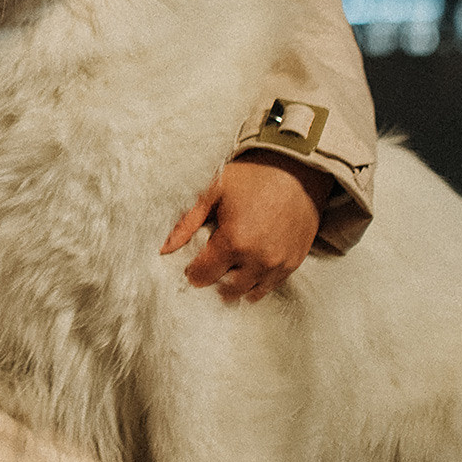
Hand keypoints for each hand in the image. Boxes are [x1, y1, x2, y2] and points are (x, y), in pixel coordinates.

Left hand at [159, 150, 332, 301]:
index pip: (202, 276)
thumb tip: (165, 249)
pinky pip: (271, 285)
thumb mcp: (213, 192)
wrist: (297, 168)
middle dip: (214, 278)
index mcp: (234, 241)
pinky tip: (251, 264)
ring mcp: (279, 264)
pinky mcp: (294, 262)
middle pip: (225, 290)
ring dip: (236, 284)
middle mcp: (258, 259)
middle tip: (212, 262)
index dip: (193, 270)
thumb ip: (187, 224)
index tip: (193, 261)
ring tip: (231, 265)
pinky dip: (258, 280)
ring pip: (249, 293)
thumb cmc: (253, 175)